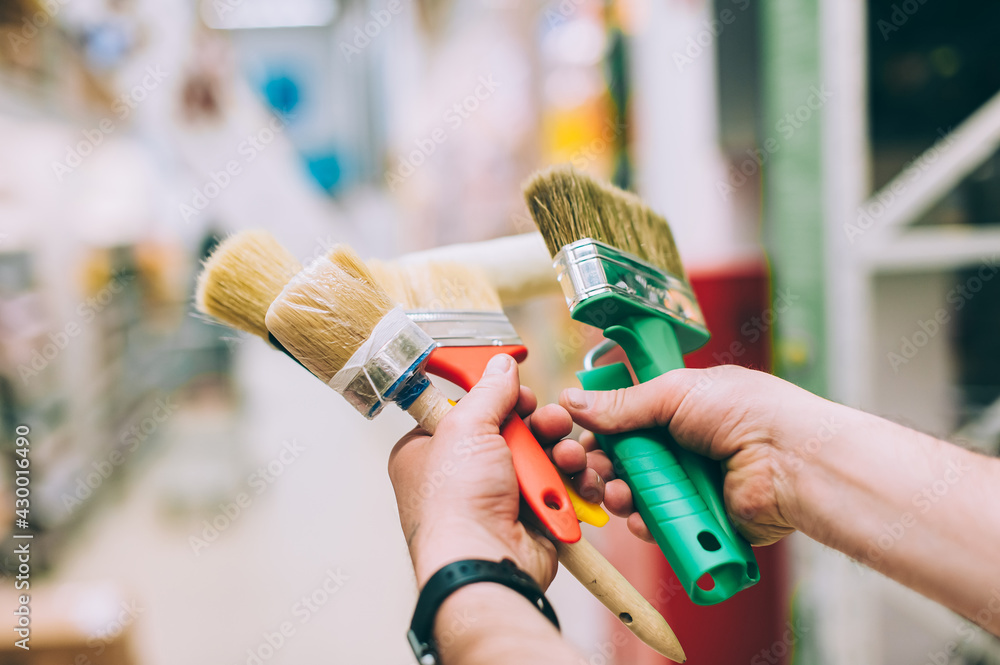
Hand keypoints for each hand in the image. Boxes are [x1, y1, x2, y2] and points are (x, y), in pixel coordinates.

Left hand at [388, 354, 575, 587]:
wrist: (484, 562)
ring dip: (560, 452)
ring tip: (566, 455)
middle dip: (540, 425)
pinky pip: (557, 488)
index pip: (469, 410)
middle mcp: (463, 475)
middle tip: (552, 422)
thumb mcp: (467, 427)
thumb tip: (501, 365)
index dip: (498, 400)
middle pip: (512, 431)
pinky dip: (570, 483)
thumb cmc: (456, 505)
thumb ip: (489, 391)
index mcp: (431, 451)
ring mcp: (497, 498)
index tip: (517, 396)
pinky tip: (576, 478)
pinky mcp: (528, 518)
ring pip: (540, 458)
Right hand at [555, 365, 833, 544]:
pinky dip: (645, 524)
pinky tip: (639, 518)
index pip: (626, 422)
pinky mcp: (701, 518)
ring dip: (619, 494)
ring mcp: (691, 484)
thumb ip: (623, 403)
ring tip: (618, 493)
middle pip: (624, 462)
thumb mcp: (675, 393)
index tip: (578, 439)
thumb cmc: (748, 412)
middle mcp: (683, 447)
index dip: (600, 433)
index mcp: (680, 410)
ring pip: (637, 495)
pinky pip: (660, 525)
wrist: (791, 459)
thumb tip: (573, 401)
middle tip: (586, 471)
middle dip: (600, 467)